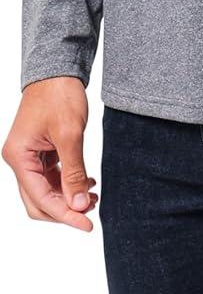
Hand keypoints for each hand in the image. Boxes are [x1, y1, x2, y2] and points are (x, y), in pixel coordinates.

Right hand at [2, 77, 97, 231]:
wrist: (58, 69)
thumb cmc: (59, 95)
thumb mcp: (70, 135)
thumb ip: (74, 173)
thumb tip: (79, 206)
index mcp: (19, 156)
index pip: (40, 199)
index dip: (65, 215)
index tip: (87, 225)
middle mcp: (19, 159)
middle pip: (37, 201)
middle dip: (64, 210)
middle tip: (91, 212)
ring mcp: (28, 156)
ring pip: (44, 191)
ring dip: (67, 198)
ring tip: (93, 196)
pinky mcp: (39, 151)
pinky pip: (50, 178)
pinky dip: (67, 184)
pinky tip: (87, 183)